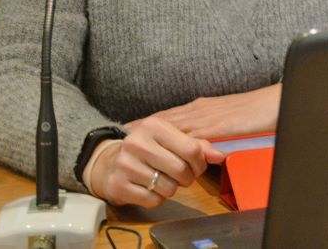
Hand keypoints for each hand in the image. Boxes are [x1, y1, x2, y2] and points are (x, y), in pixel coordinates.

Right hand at [88, 116, 224, 207]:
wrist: (108, 162)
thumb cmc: (147, 150)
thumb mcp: (170, 140)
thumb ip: (197, 146)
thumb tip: (219, 156)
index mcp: (154, 126)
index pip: (192, 149)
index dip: (199, 163)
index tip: (196, 166)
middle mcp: (137, 142)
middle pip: (181, 170)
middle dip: (187, 178)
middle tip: (181, 176)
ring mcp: (126, 164)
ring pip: (169, 188)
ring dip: (171, 188)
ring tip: (162, 179)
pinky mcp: (119, 185)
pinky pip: (153, 200)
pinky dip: (156, 198)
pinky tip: (149, 187)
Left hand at [126, 83, 281, 138]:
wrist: (276, 102)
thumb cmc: (259, 111)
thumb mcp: (233, 122)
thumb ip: (217, 131)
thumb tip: (206, 144)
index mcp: (205, 107)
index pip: (172, 114)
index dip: (151, 120)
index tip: (132, 125)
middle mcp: (202, 109)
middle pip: (167, 118)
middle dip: (144, 125)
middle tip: (122, 131)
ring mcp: (208, 117)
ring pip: (174, 124)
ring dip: (153, 131)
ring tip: (133, 137)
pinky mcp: (217, 126)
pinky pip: (192, 135)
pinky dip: (173, 139)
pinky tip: (161, 144)